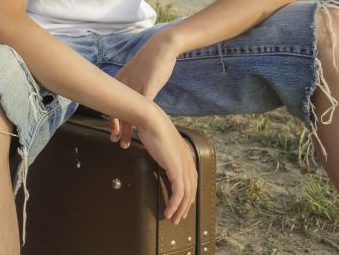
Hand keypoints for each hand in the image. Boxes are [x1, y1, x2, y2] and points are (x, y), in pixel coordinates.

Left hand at [108, 36, 178, 149]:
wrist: (160, 48)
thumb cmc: (150, 61)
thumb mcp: (136, 74)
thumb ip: (131, 86)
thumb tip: (130, 98)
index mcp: (119, 82)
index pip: (110, 105)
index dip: (111, 120)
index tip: (113, 131)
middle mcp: (123, 86)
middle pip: (116, 112)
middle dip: (116, 129)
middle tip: (114, 141)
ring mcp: (135, 88)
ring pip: (128, 114)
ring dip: (126, 131)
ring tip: (125, 143)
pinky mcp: (148, 89)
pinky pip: (142, 109)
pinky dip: (140, 122)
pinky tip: (141, 132)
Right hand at [137, 106, 197, 223]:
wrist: (150, 119)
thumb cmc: (149, 126)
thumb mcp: (156, 139)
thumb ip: (158, 148)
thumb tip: (147, 150)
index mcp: (184, 153)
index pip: (191, 178)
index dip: (187, 192)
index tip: (181, 203)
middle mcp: (187, 160)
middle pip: (191, 188)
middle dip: (185, 205)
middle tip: (178, 216)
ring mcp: (183, 164)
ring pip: (186, 193)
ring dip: (180, 208)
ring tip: (173, 218)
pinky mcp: (177, 169)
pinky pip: (179, 192)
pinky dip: (175, 205)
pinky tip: (169, 212)